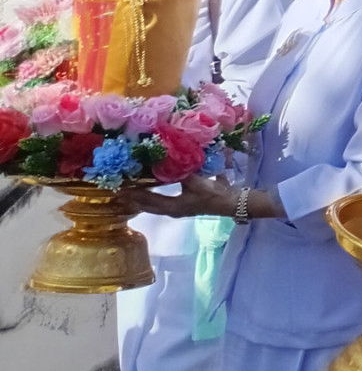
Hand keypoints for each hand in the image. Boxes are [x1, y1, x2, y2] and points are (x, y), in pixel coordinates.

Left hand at [114, 174, 243, 218]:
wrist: (231, 203)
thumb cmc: (213, 194)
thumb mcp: (196, 182)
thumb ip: (180, 172)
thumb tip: (166, 159)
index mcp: (171, 206)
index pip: (147, 201)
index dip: (133, 195)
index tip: (120, 189)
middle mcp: (172, 211)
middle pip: (148, 207)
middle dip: (134, 200)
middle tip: (121, 193)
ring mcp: (179, 210)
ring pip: (155, 206)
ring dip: (144, 200)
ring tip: (133, 193)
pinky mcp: (185, 206)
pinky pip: (163, 203)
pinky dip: (155, 198)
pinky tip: (156, 191)